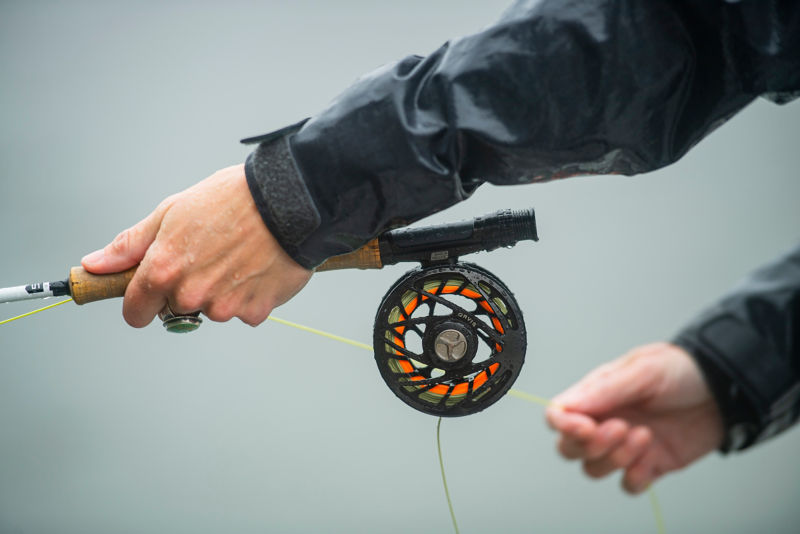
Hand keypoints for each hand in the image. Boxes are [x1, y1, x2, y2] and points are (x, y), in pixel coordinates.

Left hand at [81, 164, 311, 326]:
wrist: (289, 201)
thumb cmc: (231, 199)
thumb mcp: (172, 212)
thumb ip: (131, 245)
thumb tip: (96, 264)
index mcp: (163, 271)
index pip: (136, 312)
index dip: (141, 302)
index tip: (150, 295)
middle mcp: (190, 295)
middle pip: (178, 309)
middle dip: (189, 288)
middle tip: (211, 255)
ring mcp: (225, 306)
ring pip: (214, 309)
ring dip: (223, 291)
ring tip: (240, 256)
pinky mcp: (256, 311)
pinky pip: (246, 311)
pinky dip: (251, 294)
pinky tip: (260, 267)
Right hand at [545, 342, 723, 493]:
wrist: (726, 388)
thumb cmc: (682, 369)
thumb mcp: (644, 369)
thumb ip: (605, 389)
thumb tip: (569, 406)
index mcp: (595, 394)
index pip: (558, 414)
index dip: (563, 425)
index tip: (586, 427)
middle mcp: (604, 420)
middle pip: (569, 447)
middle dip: (590, 445)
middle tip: (620, 428)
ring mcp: (624, 445)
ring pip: (594, 468)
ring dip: (615, 459)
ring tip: (644, 436)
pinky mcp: (649, 464)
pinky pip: (627, 485)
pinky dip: (634, 478)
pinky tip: (651, 458)